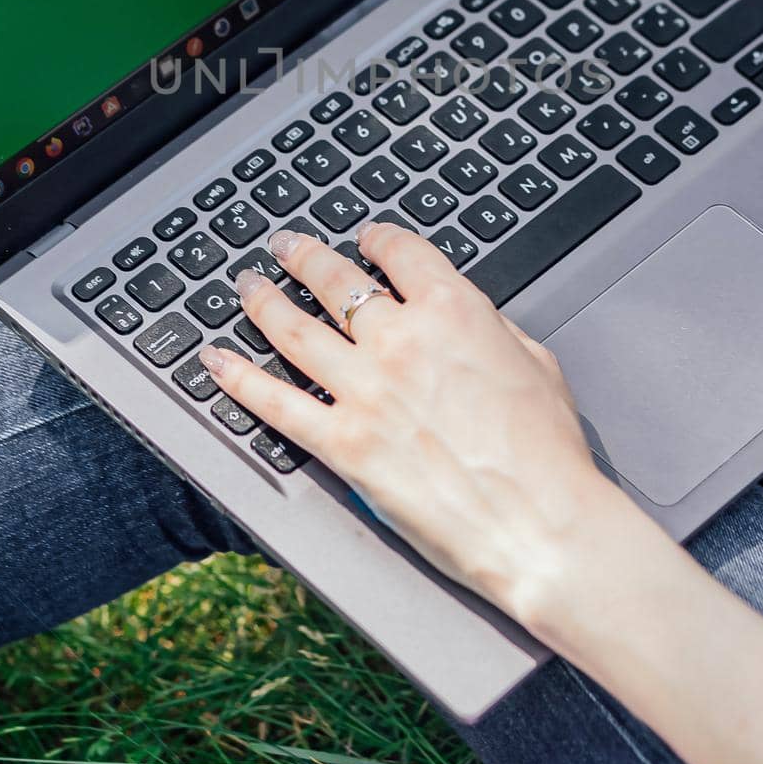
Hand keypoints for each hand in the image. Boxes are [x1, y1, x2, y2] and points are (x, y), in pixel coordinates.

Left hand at [202, 220, 629, 645]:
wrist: (541, 524)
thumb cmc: (548, 453)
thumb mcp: (535, 362)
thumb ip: (491, 328)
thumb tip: (465, 319)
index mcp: (453, 310)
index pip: (398, 252)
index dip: (375, 239)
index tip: (364, 239)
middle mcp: (400, 340)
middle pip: (334, 280)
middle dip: (303, 256)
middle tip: (284, 246)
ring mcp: (365, 391)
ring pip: (293, 330)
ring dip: (262, 301)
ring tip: (246, 286)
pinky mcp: (343, 444)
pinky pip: (274, 403)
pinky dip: (236, 378)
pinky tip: (214, 360)